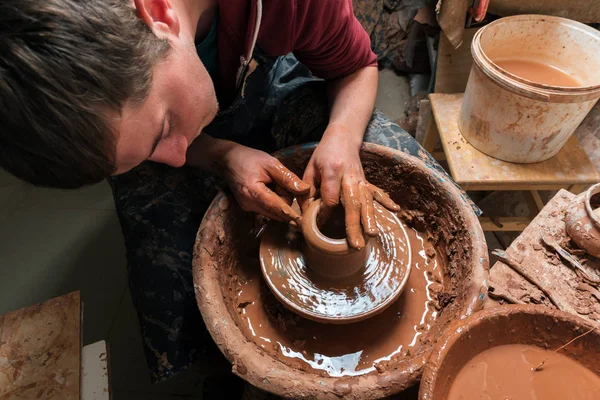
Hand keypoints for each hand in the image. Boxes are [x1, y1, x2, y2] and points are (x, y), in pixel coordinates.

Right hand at [220, 143, 309, 223]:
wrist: (228, 160)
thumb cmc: (249, 158)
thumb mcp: (271, 163)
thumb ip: (288, 178)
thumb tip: (305, 190)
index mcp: (253, 192)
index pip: (277, 207)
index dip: (291, 213)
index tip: (303, 221)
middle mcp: (249, 204)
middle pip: (277, 212)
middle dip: (285, 201)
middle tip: (279, 182)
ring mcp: (247, 207)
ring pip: (273, 212)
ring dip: (278, 202)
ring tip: (272, 184)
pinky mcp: (248, 208)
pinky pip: (266, 210)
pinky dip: (272, 202)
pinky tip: (267, 188)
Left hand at [300, 127, 399, 249]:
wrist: (343, 136)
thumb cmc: (324, 153)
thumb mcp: (310, 168)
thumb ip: (308, 190)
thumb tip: (305, 212)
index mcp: (332, 171)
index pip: (330, 197)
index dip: (325, 213)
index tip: (319, 225)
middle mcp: (349, 176)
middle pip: (352, 202)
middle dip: (354, 224)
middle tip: (356, 243)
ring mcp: (361, 179)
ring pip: (367, 200)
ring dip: (370, 218)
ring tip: (372, 235)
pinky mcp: (366, 181)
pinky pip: (377, 192)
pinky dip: (386, 200)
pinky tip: (395, 210)